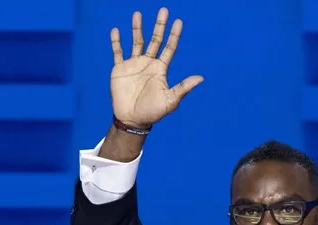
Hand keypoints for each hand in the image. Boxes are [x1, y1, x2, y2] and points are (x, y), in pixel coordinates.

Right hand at [110, 7, 203, 127]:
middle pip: (155, 40)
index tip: (179, 21)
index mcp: (161, 69)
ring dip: (137, 28)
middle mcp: (148, 63)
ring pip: (137, 42)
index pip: (169, 48)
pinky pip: (118, 52)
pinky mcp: (120, 69)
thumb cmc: (153, 112)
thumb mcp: (170, 100)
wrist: (132, 120)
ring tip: (137, 14)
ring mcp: (134, 64)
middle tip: (164, 10)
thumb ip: (183, 87)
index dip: (174, 35)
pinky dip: (116, 41)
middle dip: (159, 26)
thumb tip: (201, 78)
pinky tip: (116, 30)